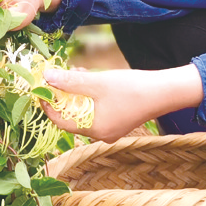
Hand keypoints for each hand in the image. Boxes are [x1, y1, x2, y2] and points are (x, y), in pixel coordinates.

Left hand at [39, 64, 204, 142]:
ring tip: (75, 72)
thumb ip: (70, 81)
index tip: (40, 87)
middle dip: (63, 94)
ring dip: (76, 92)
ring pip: (83, 109)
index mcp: (94, 130)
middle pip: (71, 115)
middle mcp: (100, 134)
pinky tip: (89, 77)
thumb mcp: (98, 82)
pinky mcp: (118, 119)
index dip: (48, 103)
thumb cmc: (132, 89)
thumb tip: (46, 77)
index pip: (60, 121)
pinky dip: (89, 94)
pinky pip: (95, 109)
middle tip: (57, 75)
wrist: (165, 92)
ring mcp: (110, 128)